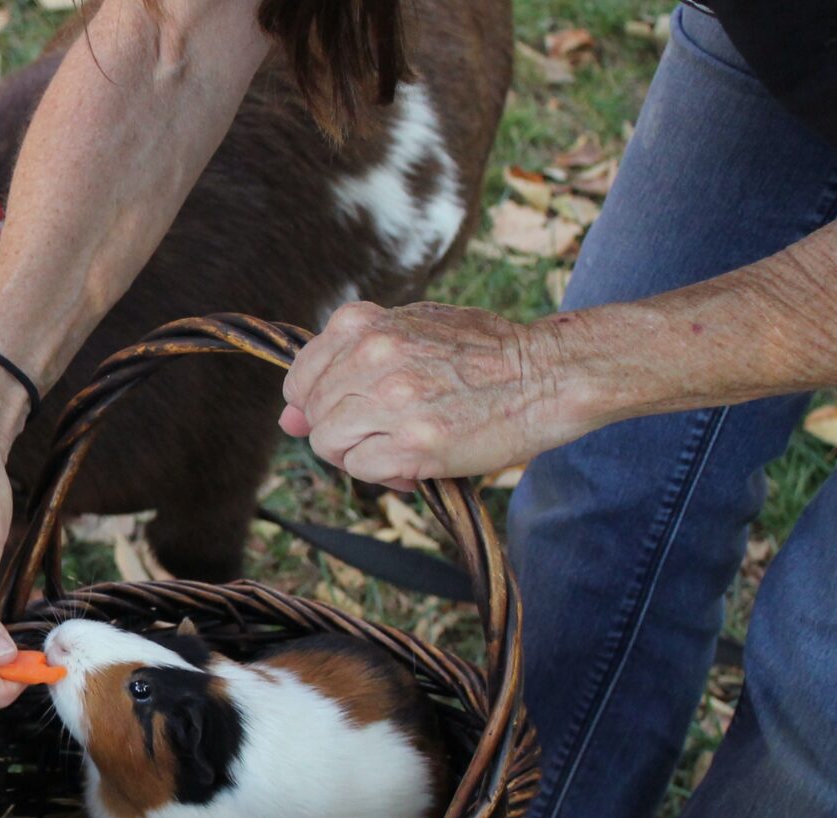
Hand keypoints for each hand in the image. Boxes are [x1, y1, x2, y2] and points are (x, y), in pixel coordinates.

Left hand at [280, 301, 577, 487]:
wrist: (548, 374)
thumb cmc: (482, 354)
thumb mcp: (412, 332)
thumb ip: (346, 364)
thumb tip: (288, 418)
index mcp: (364, 324)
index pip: (301, 377)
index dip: (317, 403)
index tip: (347, 410)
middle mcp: (372, 357)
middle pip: (315, 415)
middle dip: (342, 431)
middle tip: (387, 430)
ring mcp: (391, 400)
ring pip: (330, 444)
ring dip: (360, 453)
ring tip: (402, 445)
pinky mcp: (413, 443)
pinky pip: (363, 469)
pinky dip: (385, 474)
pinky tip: (418, 463)